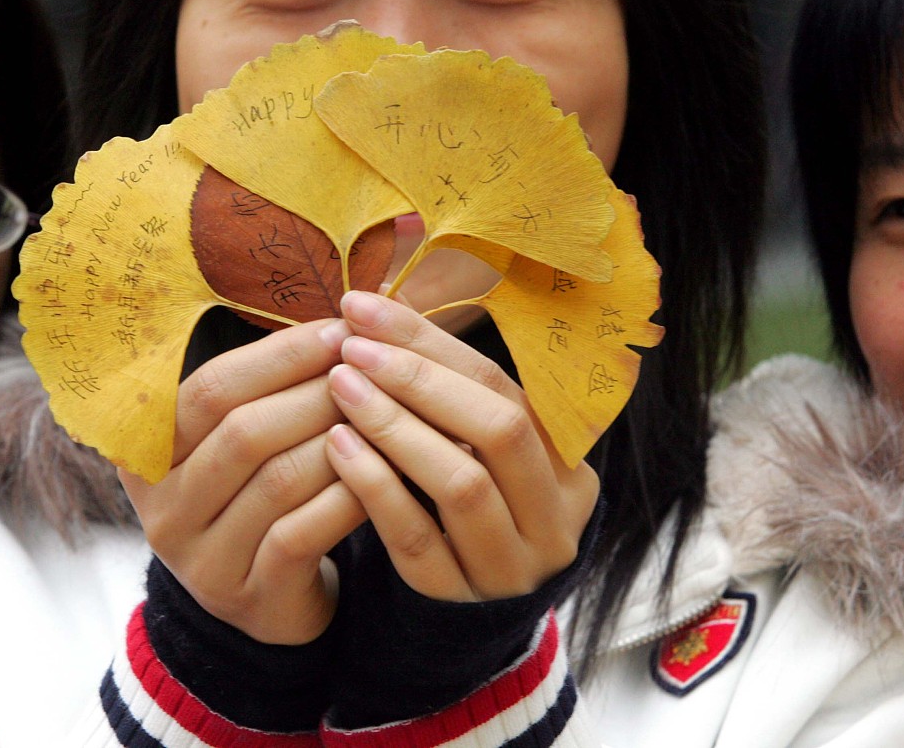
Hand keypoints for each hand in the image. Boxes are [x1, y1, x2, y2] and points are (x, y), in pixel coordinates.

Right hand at [120, 317, 366, 643]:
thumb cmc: (260, 491)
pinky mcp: (248, 597)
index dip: (279, 355)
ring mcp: (200, 558)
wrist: (265, 595)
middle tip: (372, 370)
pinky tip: (382, 472)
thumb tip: (349, 302)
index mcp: (148, 452)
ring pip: (276, 480)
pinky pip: (301, 533)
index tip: (340, 330)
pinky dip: (346, 496)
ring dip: (339, 439)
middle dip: (315, 393)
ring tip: (384, 414)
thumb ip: (270, 379)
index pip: (209, 388)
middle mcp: (161, 507)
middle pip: (243, 432)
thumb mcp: (242, 437)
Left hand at [324, 291, 598, 601]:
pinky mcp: (460, 598)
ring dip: (395, 427)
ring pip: (462, 484)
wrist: (457, 605)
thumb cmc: (458, 493)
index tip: (365, 308)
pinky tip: (336, 447)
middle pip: (499, 429)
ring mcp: (513, 562)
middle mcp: (555, 513)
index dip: (431, 341)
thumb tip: (379, 299)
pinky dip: (375, 486)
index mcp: (566, 459)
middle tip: (352, 350)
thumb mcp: (466, 439)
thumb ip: (439, 380)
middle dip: (419, 380)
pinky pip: (417, 539)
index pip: (502, 383)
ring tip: (340, 388)